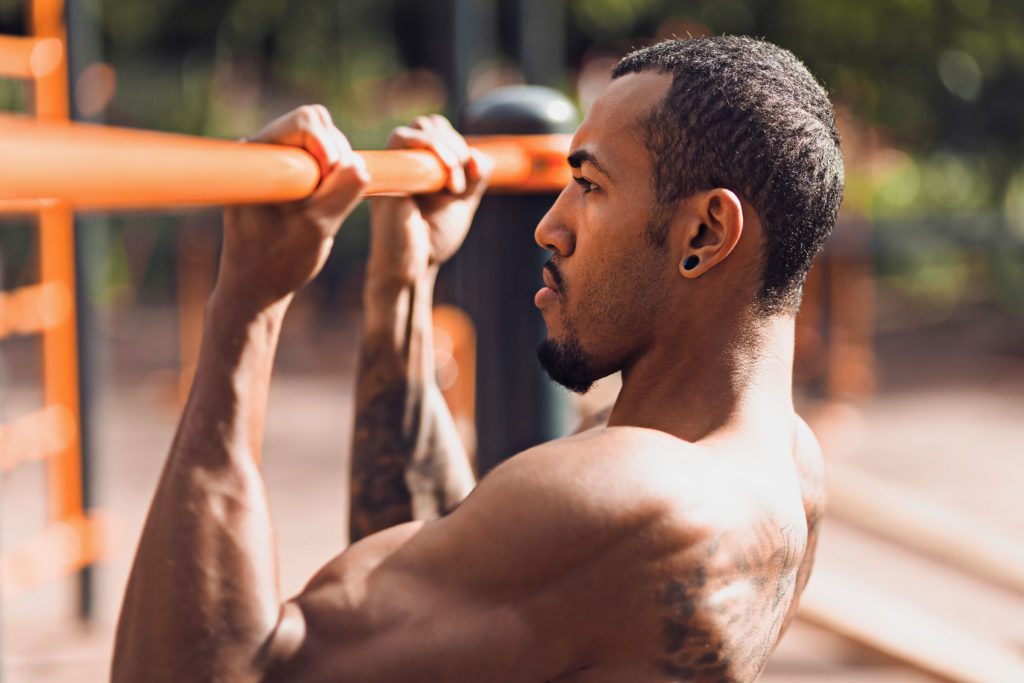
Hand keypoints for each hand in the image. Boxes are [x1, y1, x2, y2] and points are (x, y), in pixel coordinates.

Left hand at [218, 105, 369, 311]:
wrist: (255, 288)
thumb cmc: (278, 263)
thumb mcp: (315, 231)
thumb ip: (341, 194)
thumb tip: (361, 165)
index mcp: (257, 157)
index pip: (305, 122)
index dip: (330, 147)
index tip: (330, 183)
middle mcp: (260, 151)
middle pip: (316, 125)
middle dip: (337, 157)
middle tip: (334, 198)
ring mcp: (272, 162)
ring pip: (322, 141)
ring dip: (336, 170)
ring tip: (327, 207)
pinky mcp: (284, 175)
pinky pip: (319, 160)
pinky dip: (332, 179)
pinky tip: (325, 205)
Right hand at [367, 115, 491, 289]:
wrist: (414, 267)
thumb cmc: (433, 238)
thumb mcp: (462, 202)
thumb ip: (474, 177)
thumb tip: (478, 154)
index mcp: (420, 165)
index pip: (438, 129)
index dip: (457, 143)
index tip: (470, 174)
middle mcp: (404, 161)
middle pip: (429, 123)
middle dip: (455, 145)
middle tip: (461, 181)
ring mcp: (394, 165)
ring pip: (420, 127)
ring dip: (447, 149)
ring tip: (454, 186)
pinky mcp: (387, 172)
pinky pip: (402, 138)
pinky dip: (432, 150)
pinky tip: (444, 183)